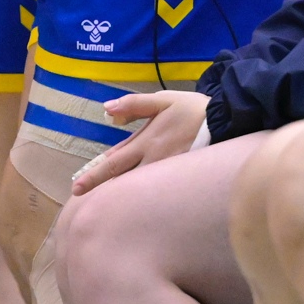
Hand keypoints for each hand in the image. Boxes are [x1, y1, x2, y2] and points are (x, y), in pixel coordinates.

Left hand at [71, 90, 210, 192]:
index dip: (94, 175)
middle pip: (122, 179)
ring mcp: (167, 173)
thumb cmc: (193, 110)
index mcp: (146, 143)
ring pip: (138, 186)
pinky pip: (154, 187)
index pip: (114, 163)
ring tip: (103, 203)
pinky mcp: (179, 179)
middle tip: (81, 200)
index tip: (76, 188)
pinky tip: (135, 198)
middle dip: (100, 189)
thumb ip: (135, 105)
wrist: (226, 123)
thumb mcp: (163, 100)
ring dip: (120, 193)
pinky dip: (141, 192)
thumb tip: (107, 110)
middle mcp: (153, 162)